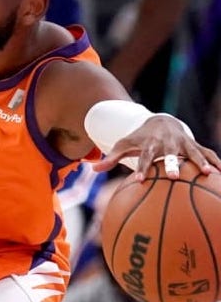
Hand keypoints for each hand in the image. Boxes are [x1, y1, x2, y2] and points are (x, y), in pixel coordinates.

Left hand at [93, 114, 220, 180]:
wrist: (160, 121)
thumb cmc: (139, 139)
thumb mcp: (123, 145)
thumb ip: (110, 159)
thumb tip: (92, 169)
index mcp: (149, 143)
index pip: (143, 156)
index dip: (141, 167)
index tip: (139, 180)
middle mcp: (168, 142)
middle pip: (169, 154)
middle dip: (171, 164)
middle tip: (173, 177)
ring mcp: (183, 143)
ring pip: (193, 152)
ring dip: (201, 162)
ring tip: (209, 174)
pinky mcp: (194, 145)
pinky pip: (207, 152)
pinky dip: (215, 160)